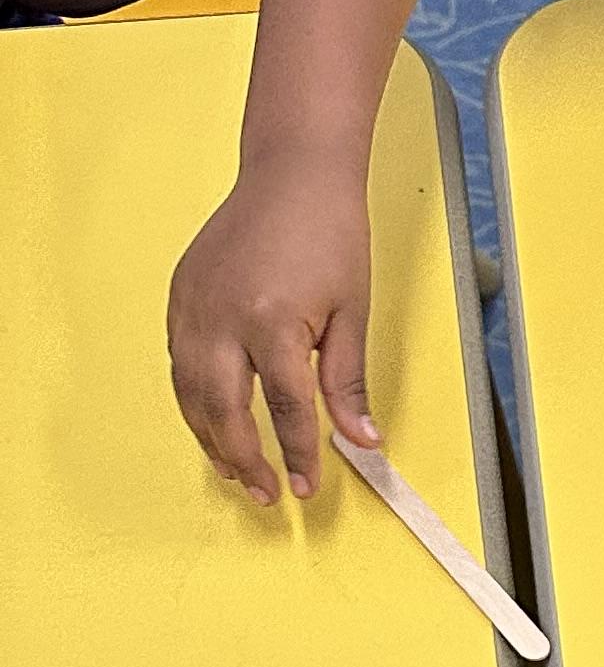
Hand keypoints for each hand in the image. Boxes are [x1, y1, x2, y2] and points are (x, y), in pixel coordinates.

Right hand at [168, 155, 380, 502]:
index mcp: (273, 321)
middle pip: (225, 409)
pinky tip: (211, 421)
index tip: (305, 487)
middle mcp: (222, 315)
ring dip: (209, 437)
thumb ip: (348, 383)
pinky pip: (178, 362)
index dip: (297, 455)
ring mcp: (193, 304)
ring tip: (234, 470)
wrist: (292, 172)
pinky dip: (192, 399)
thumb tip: (362, 442)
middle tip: (265, 494)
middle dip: (244, 458)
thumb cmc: (330, 233)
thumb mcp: (353, 313)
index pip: (285, 409)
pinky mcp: (180, 294)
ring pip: (190, 391)